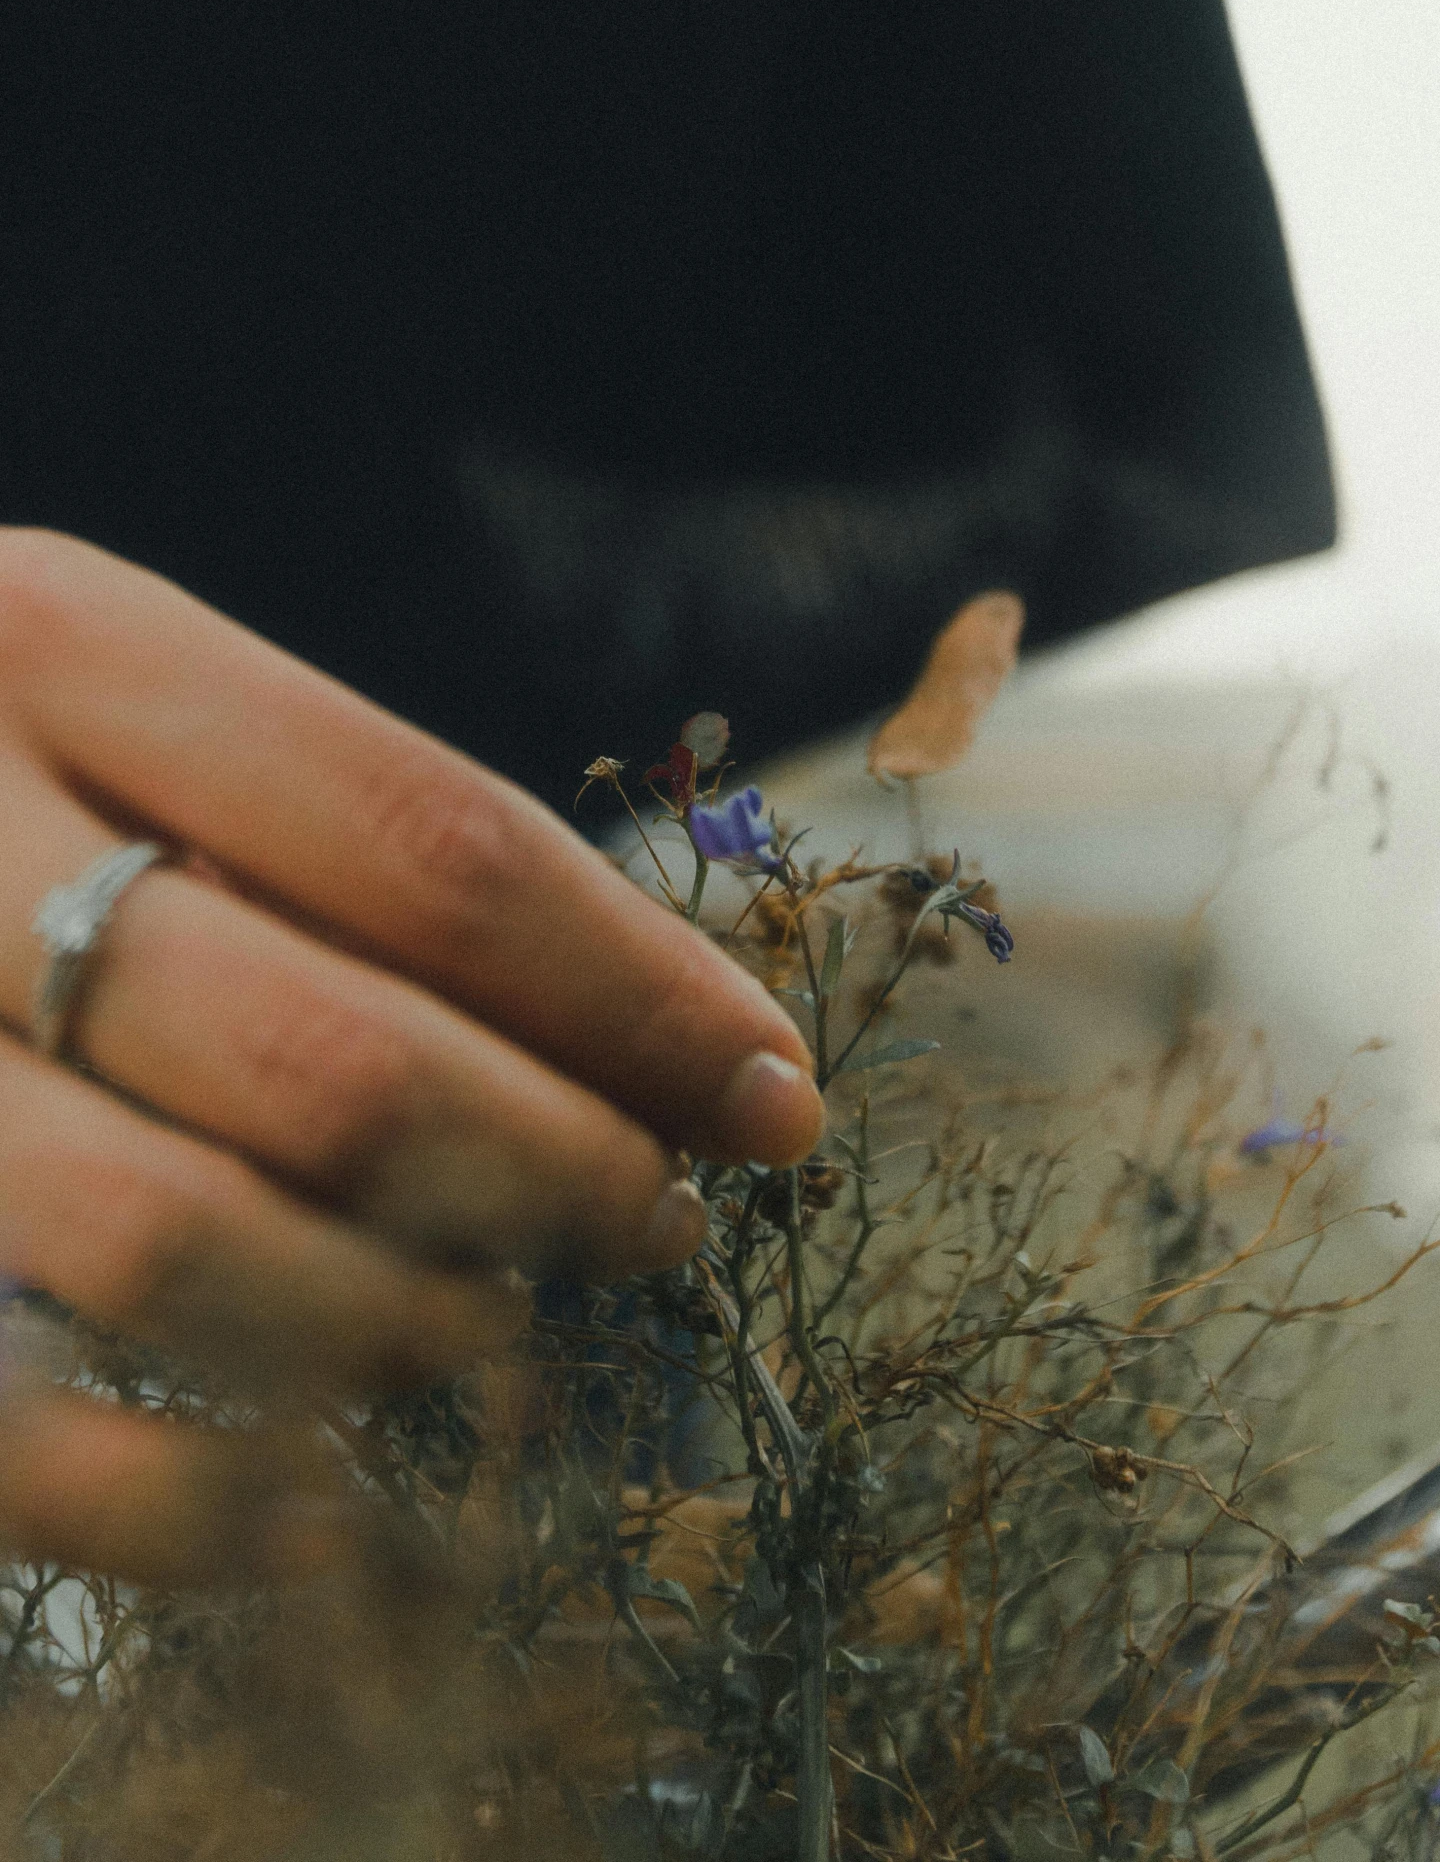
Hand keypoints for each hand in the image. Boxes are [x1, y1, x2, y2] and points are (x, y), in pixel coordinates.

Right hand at [0, 531, 822, 1587]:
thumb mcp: (131, 698)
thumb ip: (345, 840)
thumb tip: (672, 1045)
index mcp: (66, 644)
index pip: (432, 844)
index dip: (638, 993)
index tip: (773, 1092)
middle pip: (332, 1058)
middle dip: (552, 1173)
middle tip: (655, 1221)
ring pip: (172, 1247)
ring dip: (391, 1324)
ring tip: (490, 1328)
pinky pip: (6, 1439)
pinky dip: (187, 1506)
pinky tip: (313, 1497)